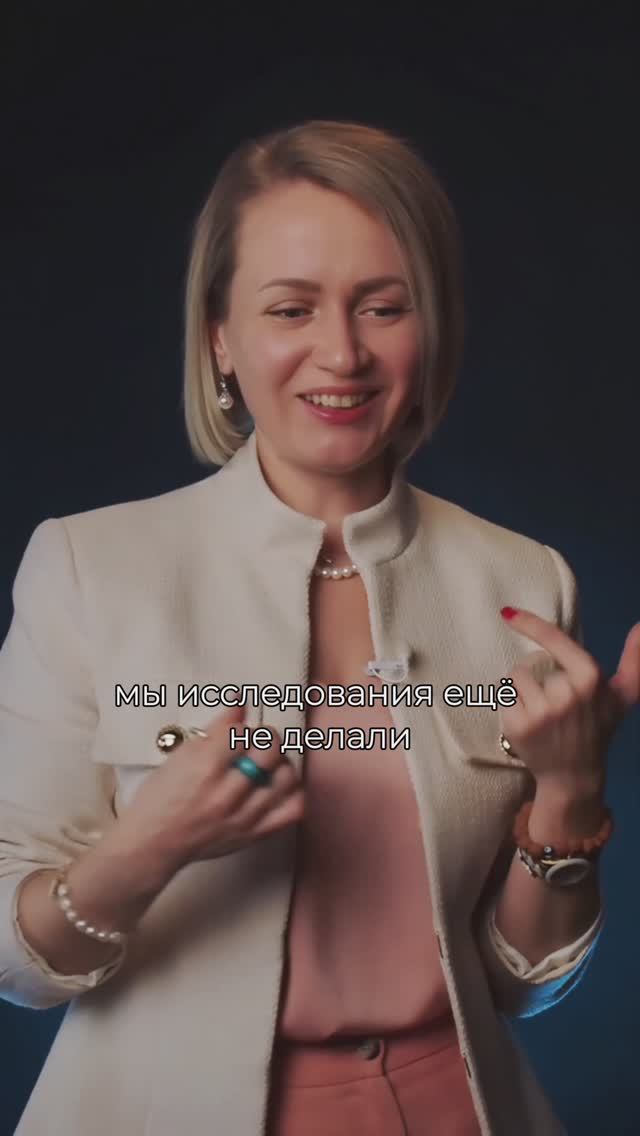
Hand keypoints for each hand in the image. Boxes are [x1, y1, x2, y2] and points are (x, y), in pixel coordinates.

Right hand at [116, 705, 304, 872]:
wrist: (153, 844)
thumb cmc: (160, 802)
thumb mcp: (179, 757)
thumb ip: (213, 732)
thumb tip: (238, 707)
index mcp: (204, 768)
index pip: (240, 729)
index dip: (239, 721)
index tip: (238, 719)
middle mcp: (227, 792)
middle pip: (269, 748)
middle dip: (264, 737)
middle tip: (255, 741)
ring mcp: (243, 816)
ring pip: (286, 776)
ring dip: (280, 763)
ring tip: (267, 763)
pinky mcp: (253, 834)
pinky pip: (292, 810)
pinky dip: (291, 793)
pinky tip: (277, 787)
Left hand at [499, 608, 639, 795]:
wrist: (574, 776)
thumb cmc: (598, 728)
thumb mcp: (622, 696)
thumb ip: (634, 661)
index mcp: (590, 678)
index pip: (554, 640)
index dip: (530, 623)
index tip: (507, 612)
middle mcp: (566, 693)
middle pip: (529, 663)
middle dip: (536, 678)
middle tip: (554, 705)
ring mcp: (541, 711)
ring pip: (513, 678)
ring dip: (521, 690)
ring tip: (540, 712)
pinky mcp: (517, 726)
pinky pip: (502, 696)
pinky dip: (510, 705)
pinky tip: (527, 723)